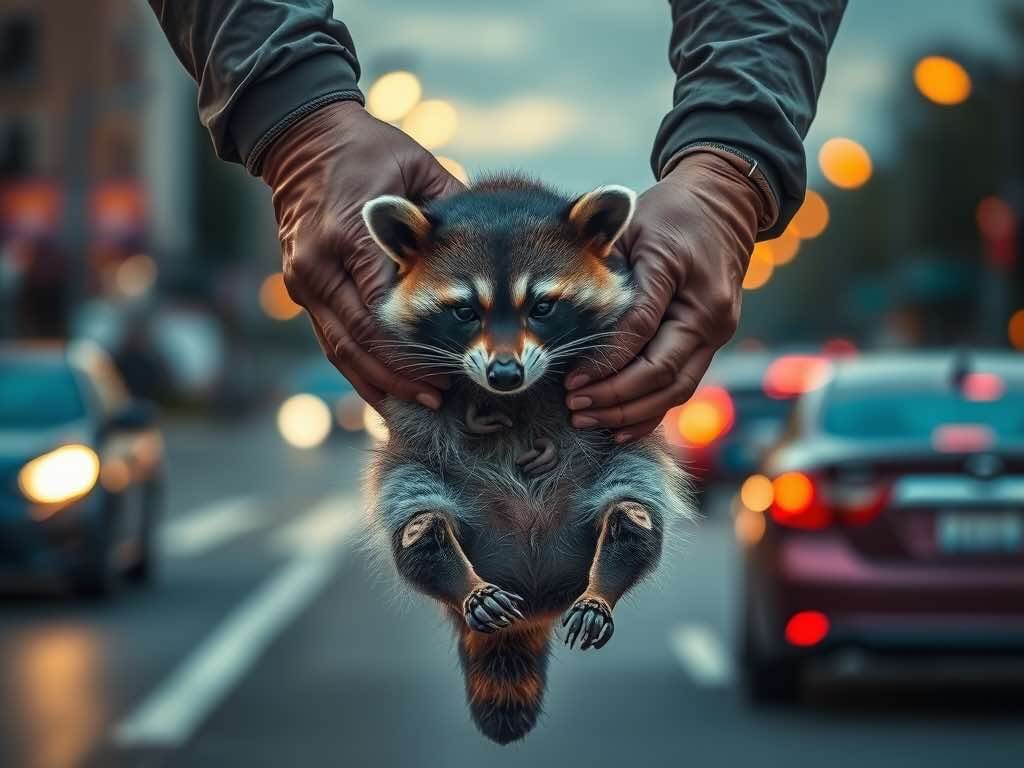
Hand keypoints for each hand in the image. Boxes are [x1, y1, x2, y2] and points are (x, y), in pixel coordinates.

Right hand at [261, 101, 465, 407]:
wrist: (300, 137)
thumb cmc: (368, 150)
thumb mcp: (416, 166)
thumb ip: (453, 206)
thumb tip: (495, 242)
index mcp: (347, 233)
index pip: (382, 306)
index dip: (415, 344)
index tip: (450, 366)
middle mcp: (318, 264)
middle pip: (361, 338)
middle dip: (401, 374)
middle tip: (440, 397)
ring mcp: (303, 280)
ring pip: (340, 349)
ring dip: (379, 381)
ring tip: (419, 402)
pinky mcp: (300, 289)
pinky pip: (330, 340)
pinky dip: (358, 368)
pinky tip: (386, 390)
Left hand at [564, 151, 765, 441]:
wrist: (726, 203)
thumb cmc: (670, 212)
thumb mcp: (634, 226)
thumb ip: (606, 264)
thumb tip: (566, 307)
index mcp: (683, 277)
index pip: (640, 330)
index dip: (604, 361)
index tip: (572, 381)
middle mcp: (708, 312)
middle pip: (661, 371)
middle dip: (615, 397)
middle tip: (575, 407)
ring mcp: (717, 332)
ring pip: (676, 389)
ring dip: (631, 412)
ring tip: (590, 421)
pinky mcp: (713, 342)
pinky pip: (683, 386)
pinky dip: (652, 410)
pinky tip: (621, 426)